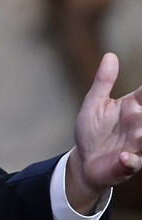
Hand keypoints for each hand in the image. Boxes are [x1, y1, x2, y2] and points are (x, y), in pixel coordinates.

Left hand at [66, 53, 141, 212]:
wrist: (84, 160)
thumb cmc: (92, 129)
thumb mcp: (94, 103)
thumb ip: (104, 81)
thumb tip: (111, 55)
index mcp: (133, 107)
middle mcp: (140, 125)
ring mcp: (136, 145)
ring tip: (138, 133)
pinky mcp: (128, 164)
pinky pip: (133, 163)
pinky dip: (130, 161)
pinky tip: (124, 156)